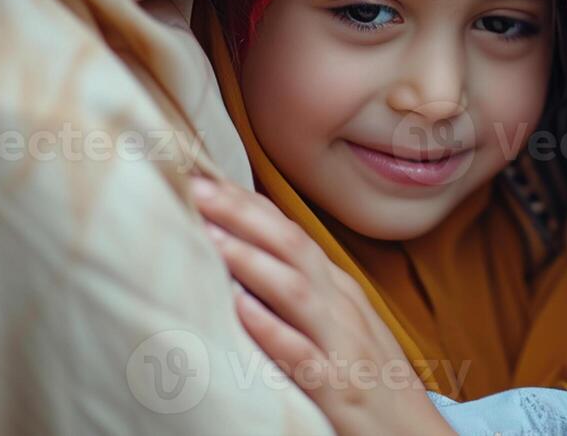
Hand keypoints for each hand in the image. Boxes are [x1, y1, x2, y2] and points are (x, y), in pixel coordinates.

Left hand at [191, 178, 452, 435]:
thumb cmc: (371, 381)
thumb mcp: (341, 326)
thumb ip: (302, 292)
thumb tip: (248, 258)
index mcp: (338, 289)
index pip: (290, 232)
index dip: (248, 203)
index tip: (205, 177)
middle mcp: (341, 306)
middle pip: (291, 246)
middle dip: (242, 214)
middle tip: (195, 187)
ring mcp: (342, 345)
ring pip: (295, 291)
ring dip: (251, 261)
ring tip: (209, 236)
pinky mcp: (338, 388)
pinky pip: (303, 354)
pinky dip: (272, 330)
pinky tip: (241, 311)